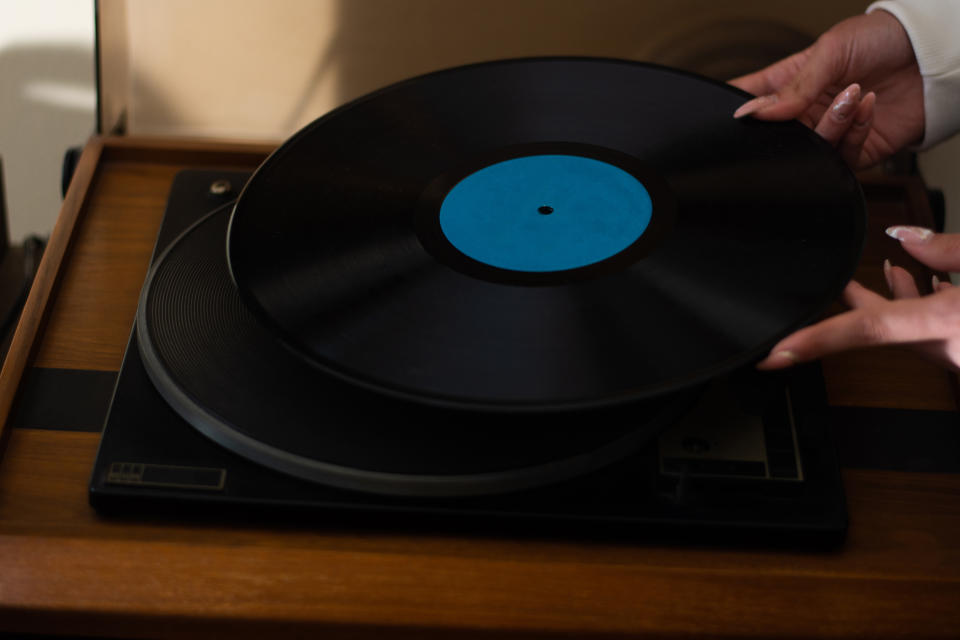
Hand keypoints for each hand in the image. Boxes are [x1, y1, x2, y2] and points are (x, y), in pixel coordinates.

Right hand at [729, 10, 923, 168]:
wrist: (933, 53)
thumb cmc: (882, 39)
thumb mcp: (830, 50)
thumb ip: (792, 87)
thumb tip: (753, 113)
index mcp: (790, 82)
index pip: (750, 100)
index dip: (739, 112)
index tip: (736, 118)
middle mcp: (806, 112)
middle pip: (775, 136)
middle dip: (784, 130)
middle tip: (801, 111)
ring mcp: (828, 133)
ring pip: (809, 150)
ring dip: (830, 125)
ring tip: (852, 97)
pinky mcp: (854, 151)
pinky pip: (841, 158)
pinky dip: (853, 133)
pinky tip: (867, 106)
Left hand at [758, 227, 959, 371]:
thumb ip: (950, 249)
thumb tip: (907, 237)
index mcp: (947, 323)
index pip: (868, 328)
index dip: (817, 340)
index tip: (778, 353)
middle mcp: (946, 348)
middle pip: (877, 323)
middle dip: (853, 300)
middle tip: (828, 285)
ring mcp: (954, 354)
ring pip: (902, 327)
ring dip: (888, 299)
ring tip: (883, 269)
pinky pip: (926, 332)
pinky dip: (920, 306)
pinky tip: (927, 282)